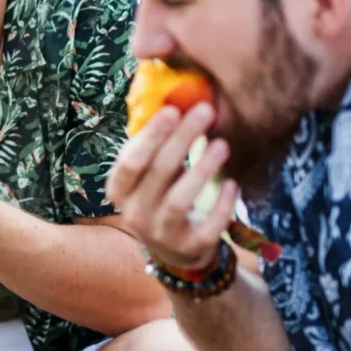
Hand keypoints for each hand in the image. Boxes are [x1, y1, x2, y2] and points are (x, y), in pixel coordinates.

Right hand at [105, 104, 237, 270]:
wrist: (174, 250)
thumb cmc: (160, 197)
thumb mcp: (149, 175)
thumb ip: (155, 146)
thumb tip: (176, 99)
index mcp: (119, 191)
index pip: (130, 161)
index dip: (151, 136)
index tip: (173, 109)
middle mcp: (134, 214)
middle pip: (158, 172)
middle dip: (182, 139)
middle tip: (205, 112)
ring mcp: (161, 234)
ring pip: (178, 201)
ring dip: (201, 170)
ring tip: (222, 144)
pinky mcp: (190, 247)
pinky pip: (208, 226)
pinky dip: (221, 205)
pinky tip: (231, 183)